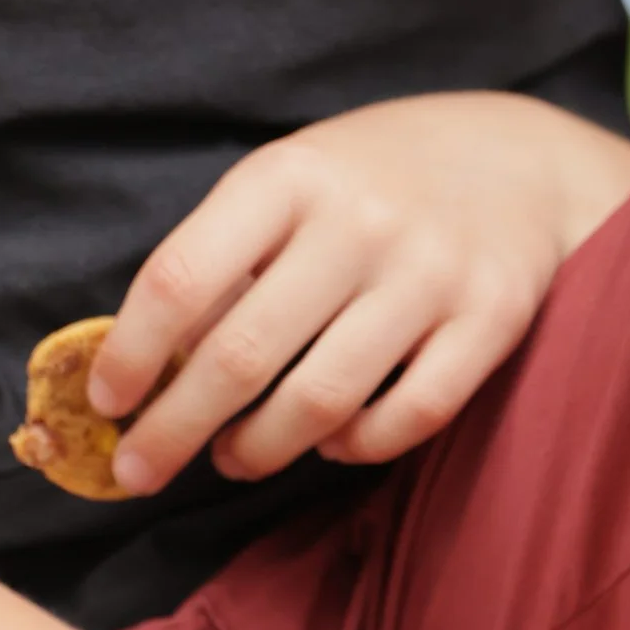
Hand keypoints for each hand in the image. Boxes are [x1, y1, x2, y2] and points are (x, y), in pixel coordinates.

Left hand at [90, 91, 629, 490]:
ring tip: (233, 458)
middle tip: (139, 470)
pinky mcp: (490, 320)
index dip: (132, 352)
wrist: (522, 159)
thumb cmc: (374, 180)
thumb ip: (228, 256)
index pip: (184, 276)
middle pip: (242, 354)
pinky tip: (329, 443)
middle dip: (174, 429)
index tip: (106, 402)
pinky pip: (405, 418)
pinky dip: (354, 448)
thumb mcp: (294, 179)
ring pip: (320, 401)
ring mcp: (429, 272)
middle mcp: (359, 221)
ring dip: (258, 449)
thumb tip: (142, 365)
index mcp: (290, 175)